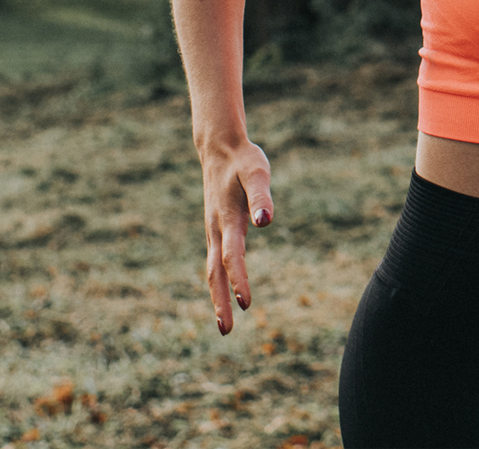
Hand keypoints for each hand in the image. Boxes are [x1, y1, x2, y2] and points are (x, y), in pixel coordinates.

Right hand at [200, 138, 273, 334]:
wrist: (220, 148)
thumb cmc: (244, 160)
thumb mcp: (257, 173)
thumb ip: (261, 197)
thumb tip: (266, 221)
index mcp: (227, 219)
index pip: (233, 256)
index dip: (239, 279)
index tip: (245, 303)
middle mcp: (216, 229)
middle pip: (215, 272)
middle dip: (220, 301)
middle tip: (226, 331)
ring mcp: (213, 230)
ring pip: (212, 269)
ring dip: (216, 296)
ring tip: (223, 323)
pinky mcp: (216, 229)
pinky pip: (215, 261)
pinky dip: (217, 281)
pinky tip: (224, 293)